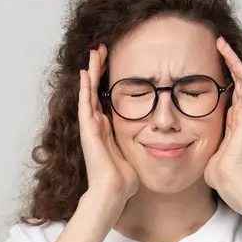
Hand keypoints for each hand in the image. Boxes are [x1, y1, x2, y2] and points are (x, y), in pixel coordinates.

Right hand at [78, 44, 138, 211]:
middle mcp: (97, 125)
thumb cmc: (124, 179)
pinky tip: (86, 72)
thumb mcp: (135, 154)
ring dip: (92, 72)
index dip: (108, 81)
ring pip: (89, 92)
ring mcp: (91, 127)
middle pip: (96, 90)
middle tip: (101, 50)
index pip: (106, 99)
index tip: (113, 65)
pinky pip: (86, 104)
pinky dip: (85, 88)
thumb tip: (157, 142)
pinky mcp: (88, 131)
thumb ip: (140, 144)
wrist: (113, 191)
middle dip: (99, 70)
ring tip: (94, 53)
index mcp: (107, 130)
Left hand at [204, 37, 241, 194]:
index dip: (223, 76)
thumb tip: (176, 135)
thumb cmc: (216, 170)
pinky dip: (240, 69)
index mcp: (232, 122)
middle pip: (238, 81)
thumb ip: (197, 137)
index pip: (230, 92)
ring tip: (223, 44)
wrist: (228, 178)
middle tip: (218, 45)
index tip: (210, 63)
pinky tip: (231, 56)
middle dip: (229, 63)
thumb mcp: (203, 147)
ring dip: (234, 60)